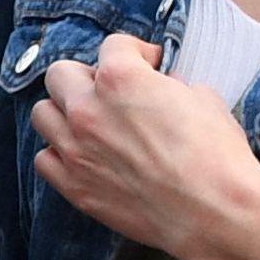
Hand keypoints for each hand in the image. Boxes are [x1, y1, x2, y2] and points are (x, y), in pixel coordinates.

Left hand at [28, 36, 259, 259]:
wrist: (214, 213)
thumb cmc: (216, 158)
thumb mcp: (203, 100)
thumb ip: (173, 87)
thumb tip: (167, 90)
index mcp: (120, 78)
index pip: (113, 45)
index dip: (136, 53)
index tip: (148, 65)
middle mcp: (88, 109)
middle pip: (61, 74)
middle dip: (87, 76)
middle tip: (110, 91)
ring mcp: (76, 150)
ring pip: (43, 114)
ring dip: (64, 112)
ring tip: (90, 122)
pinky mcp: (75, 187)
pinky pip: (45, 160)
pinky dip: (60, 154)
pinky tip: (85, 156)